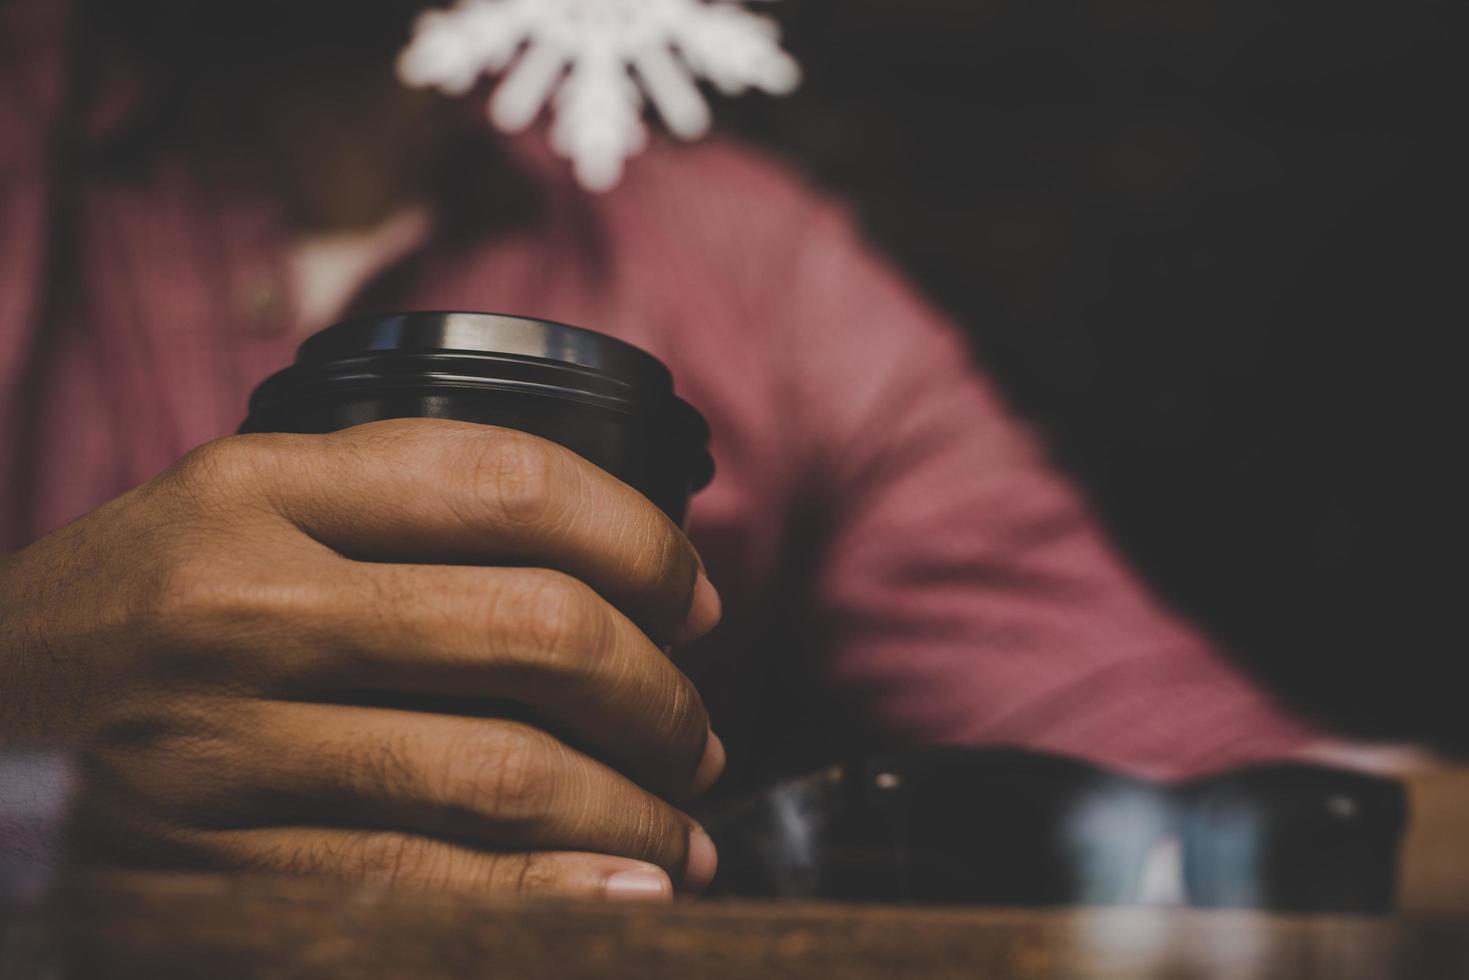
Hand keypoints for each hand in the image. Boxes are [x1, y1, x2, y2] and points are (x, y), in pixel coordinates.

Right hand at [0, 419, 723, 899]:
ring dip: (635, 808)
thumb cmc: (127, 621)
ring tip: (680, 822)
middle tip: (694, 729)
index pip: (508, 481)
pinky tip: (626, 893)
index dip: (639, 540)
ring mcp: (222, 748)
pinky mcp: (212, 875)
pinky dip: (560, 895)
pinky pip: (432, 886)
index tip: (689, 595)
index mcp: (255, 489)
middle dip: (659, 690)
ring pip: (507, 771)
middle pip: (537, 627)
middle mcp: (242, 606)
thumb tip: (602, 565)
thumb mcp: (232, 515)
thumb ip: (388, 511)